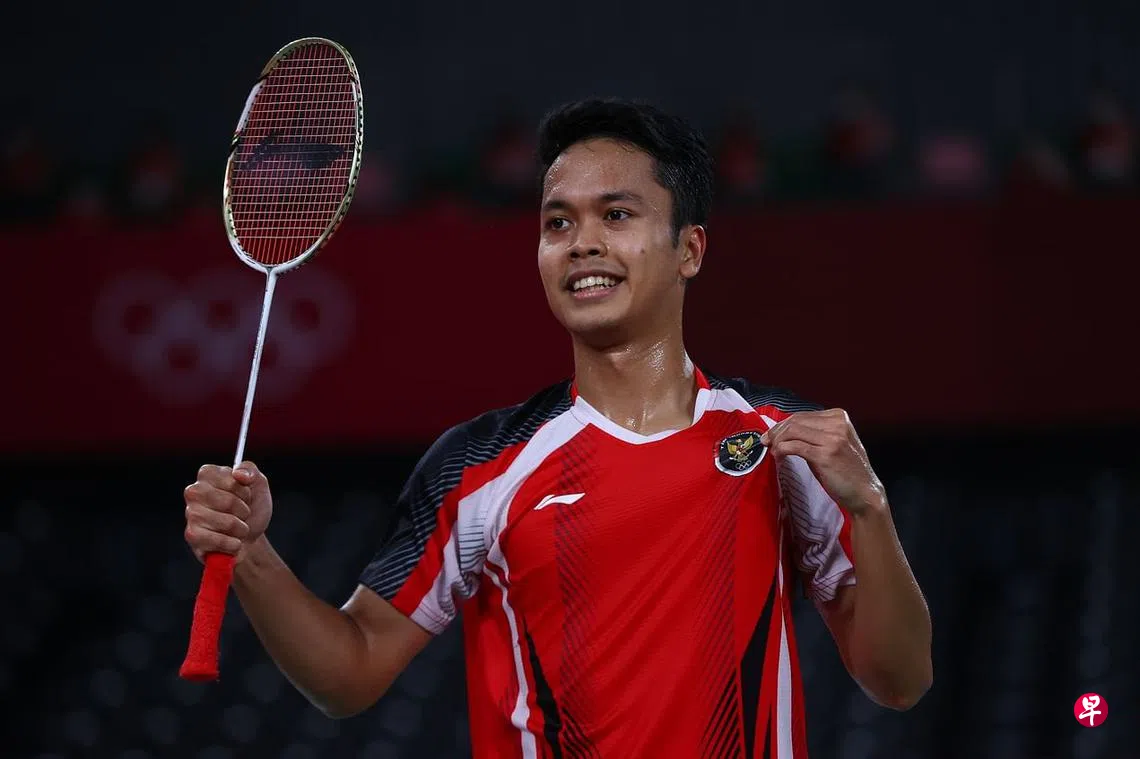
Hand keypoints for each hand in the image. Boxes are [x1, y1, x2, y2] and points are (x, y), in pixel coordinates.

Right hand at [183, 461, 272, 562]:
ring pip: (226, 522)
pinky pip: (218, 540)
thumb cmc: (251, 508)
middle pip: (228, 502)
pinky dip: (232, 544)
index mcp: (208, 474)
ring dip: (241, 529)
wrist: (251, 537)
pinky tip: (232, 542)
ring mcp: (190, 514)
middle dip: (244, 511)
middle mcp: (193, 491)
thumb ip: (250, 470)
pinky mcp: (191, 535)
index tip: (245, 496)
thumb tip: (238, 473)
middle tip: (243, 514)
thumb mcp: (258, 484)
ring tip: (237, 528)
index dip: (245, 492)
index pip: (232, 480)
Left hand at [760, 409, 885, 516]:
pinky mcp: (826, 454)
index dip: (782, 425)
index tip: (771, 434)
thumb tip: (783, 431)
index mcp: (839, 417)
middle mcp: (837, 424)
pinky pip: (794, 446)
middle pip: (795, 421)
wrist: (864, 493)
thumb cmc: (845, 470)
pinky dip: (781, 450)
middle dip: (776, 431)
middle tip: (766, 442)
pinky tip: (779, 457)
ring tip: (773, 451)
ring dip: (777, 441)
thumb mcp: (832, 443)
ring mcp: (833, 438)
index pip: (802, 415)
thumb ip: (814, 433)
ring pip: (792, 431)